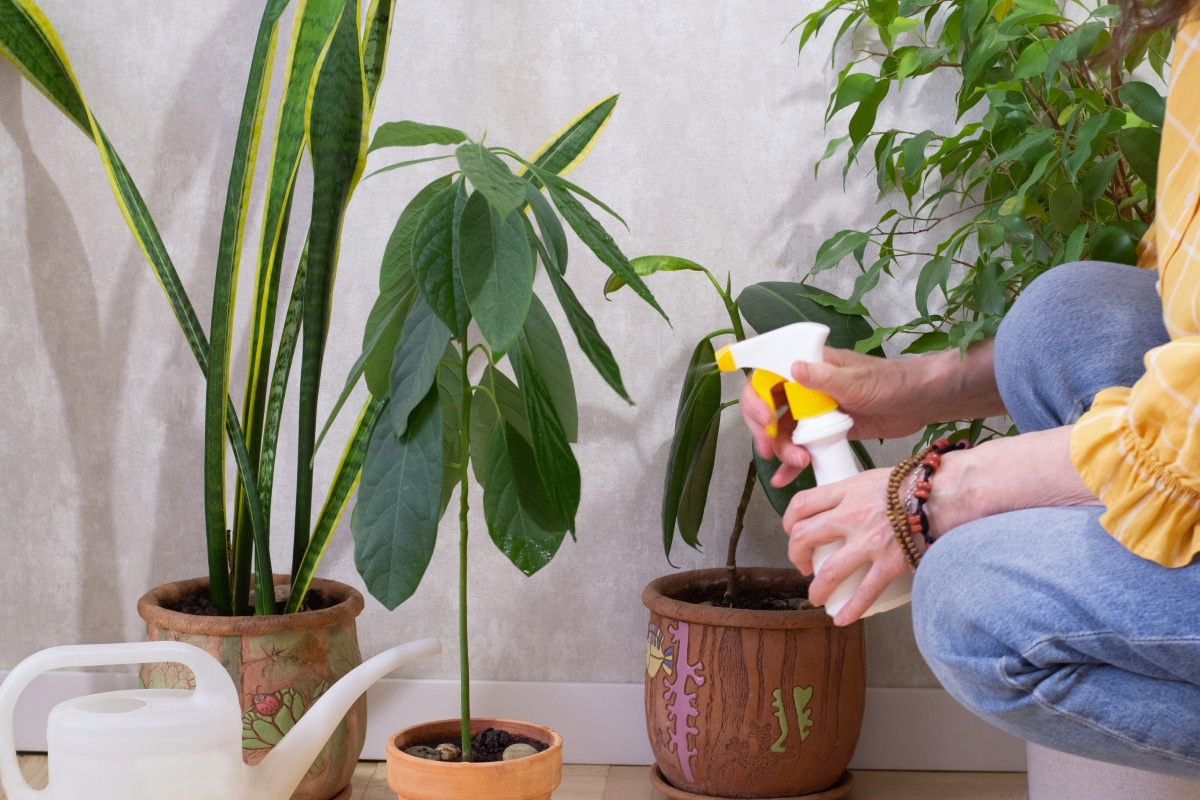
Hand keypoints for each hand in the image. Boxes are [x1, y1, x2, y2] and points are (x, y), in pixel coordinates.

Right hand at [739, 347, 927, 486]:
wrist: (921, 402)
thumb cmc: (892, 381)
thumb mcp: (857, 380)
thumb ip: (825, 378)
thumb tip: (793, 368)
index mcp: (809, 366)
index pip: (767, 377)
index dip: (757, 398)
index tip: (766, 419)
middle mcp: (806, 388)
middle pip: (768, 407)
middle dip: (764, 430)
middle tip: (770, 449)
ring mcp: (814, 412)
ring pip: (782, 431)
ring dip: (781, 449)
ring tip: (798, 462)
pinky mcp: (825, 432)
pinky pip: (800, 447)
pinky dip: (791, 463)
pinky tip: (784, 478)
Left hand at [782, 468, 913, 625]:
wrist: (947, 493)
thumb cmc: (916, 483)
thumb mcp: (875, 477)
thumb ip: (855, 492)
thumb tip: (842, 504)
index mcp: (847, 492)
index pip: (802, 504)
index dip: (789, 521)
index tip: (792, 531)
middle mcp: (852, 516)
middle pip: (805, 537)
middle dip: (796, 554)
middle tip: (801, 563)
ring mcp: (869, 542)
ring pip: (829, 571)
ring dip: (817, 588)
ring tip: (816, 596)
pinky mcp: (890, 563)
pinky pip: (865, 592)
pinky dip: (851, 609)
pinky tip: (841, 619)